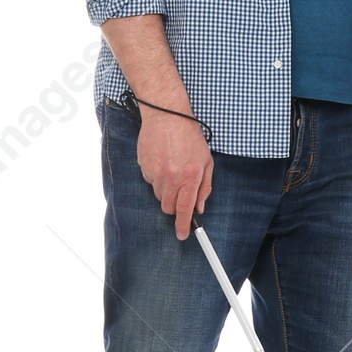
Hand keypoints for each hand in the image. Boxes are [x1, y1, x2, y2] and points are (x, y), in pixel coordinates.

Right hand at [137, 110, 213, 238]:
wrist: (167, 115)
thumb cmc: (189, 136)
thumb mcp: (206, 160)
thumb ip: (204, 187)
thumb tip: (200, 207)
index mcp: (190, 176)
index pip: (185, 209)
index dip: (183, 225)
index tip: (182, 235)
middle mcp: (172, 177)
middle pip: (168, 207)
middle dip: (174, 206)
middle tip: (180, 190)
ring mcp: (156, 172)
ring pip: (159, 196)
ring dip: (166, 190)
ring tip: (172, 169)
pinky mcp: (144, 167)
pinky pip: (150, 182)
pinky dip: (156, 177)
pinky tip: (163, 162)